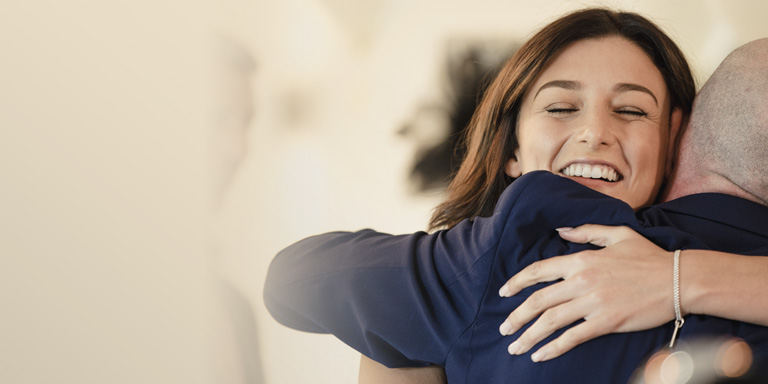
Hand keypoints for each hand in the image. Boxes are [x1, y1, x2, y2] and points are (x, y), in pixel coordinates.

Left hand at [497, 224, 675, 361]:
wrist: (679, 279)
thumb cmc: (649, 257)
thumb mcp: (617, 234)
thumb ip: (586, 231)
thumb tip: (561, 231)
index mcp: (581, 260)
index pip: (538, 271)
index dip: (516, 283)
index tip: (503, 293)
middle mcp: (581, 281)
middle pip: (537, 301)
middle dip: (516, 317)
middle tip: (503, 329)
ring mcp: (593, 302)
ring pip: (549, 321)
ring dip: (528, 336)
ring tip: (514, 347)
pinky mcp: (606, 322)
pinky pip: (572, 337)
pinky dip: (552, 348)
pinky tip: (540, 355)